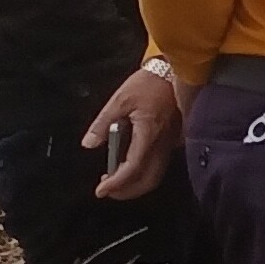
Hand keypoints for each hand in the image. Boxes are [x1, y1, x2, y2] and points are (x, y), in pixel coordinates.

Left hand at [85, 66, 183, 199]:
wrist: (175, 72)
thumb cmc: (147, 84)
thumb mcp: (119, 100)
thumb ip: (102, 123)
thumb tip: (89, 144)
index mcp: (148, 133)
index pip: (133, 167)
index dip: (117, 182)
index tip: (100, 190)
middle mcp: (163, 143)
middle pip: (148, 180)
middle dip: (127, 191)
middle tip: (107, 191)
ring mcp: (171, 144)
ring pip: (156, 175)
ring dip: (136, 184)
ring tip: (115, 179)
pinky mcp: (174, 141)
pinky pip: (160, 166)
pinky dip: (144, 174)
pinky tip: (130, 166)